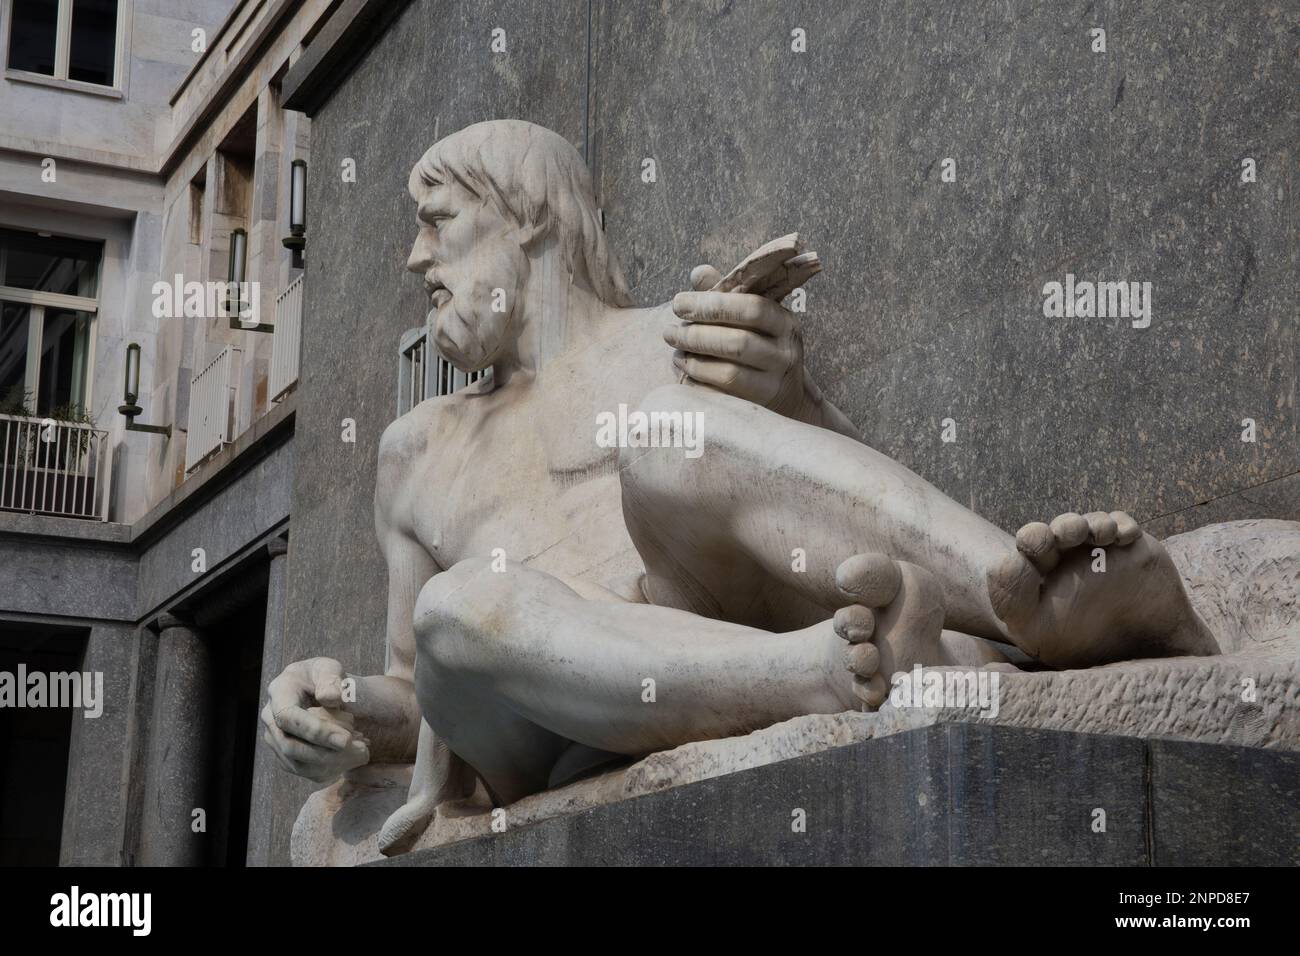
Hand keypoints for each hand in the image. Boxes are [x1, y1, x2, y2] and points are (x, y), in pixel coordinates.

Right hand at [261, 657, 369, 782]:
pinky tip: (354, 755)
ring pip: (300, 765)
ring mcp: (276, 740)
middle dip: (327, 752)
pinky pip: (308, 772)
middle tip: (361, 748)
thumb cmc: (326, 678)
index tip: (346, 740)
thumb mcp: (331, 668)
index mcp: (279, 692)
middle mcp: (270, 718)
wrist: (323, 692)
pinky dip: (334, 768)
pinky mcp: (287, 757)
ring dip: (334, 762)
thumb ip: (331, 679)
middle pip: (291, 747)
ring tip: (362, 749)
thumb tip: (330, 698)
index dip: (316, 731)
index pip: (288, 717)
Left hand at [666, 284, 808, 417]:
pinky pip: (722, 399)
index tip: (677, 303)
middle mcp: (784, 353)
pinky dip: (698, 387)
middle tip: (668, 332)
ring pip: (730, 374)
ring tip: (676, 354)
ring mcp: (773, 384)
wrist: (785, 397)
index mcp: (783, 322)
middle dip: (697, 336)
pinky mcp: (758, 409)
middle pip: (738, 343)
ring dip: (695, 363)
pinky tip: (685, 377)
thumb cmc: (759, 347)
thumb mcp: (750, 318)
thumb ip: (726, 294)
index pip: (751, 308)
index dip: (712, 305)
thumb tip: (699, 273)